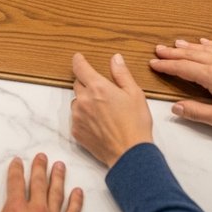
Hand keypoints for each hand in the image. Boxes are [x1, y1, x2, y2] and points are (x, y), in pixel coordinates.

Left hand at [71, 53, 152, 167]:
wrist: (129, 153)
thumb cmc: (136, 123)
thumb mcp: (135, 93)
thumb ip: (122, 74)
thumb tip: (115, 58)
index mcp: (98, 87)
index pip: (80, 67)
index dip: (78, 61)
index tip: (78, 58)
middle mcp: (83, 100)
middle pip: (78, 84)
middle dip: (87, 84)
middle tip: (103, 93)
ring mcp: (77, 116)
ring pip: (76, 102)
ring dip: (85, 102)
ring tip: (103, 111)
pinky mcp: (76, 130)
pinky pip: (76, 118)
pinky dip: (84, 117)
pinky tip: (99, 123)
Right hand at [151, 38, 211, 130]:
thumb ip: (196, 112)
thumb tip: (176, 107)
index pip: (182, 68)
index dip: (166, 66)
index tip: (153, 63)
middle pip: (190, 55)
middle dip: (172, 53)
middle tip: (158, 50)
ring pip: (203, 49)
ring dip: (187, 46)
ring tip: (175, 44)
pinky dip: (209, 43)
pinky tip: (202, 41)